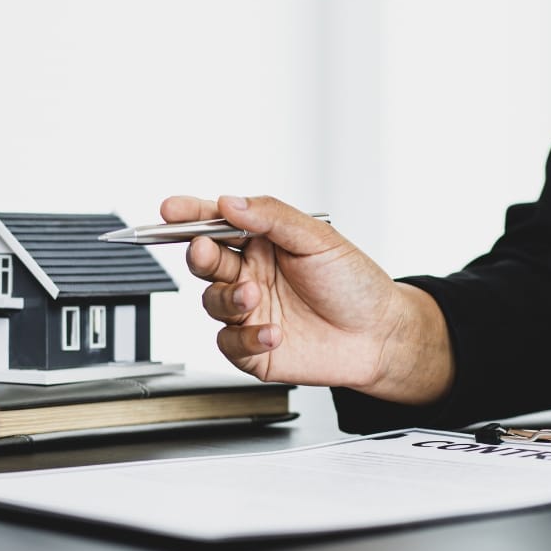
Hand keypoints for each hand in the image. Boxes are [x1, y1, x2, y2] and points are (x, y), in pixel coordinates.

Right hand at [160, 194, 453, 403]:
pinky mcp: (252, 349)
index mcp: (261, 242)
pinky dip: (246, 337)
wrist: (380, 337)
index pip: (216, 223)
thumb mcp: (318, 239)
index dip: (189, 215)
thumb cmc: (354, 285)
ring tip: (253, 296)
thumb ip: (272, 217)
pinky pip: (230, 342)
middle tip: (206, 251)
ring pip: (212, 302)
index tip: (170, 210)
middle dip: (201, 255)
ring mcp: (249, 312)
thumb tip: (231, 202)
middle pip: (206, 261)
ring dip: (228, 297)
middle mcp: (249, 274)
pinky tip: (272, 333)